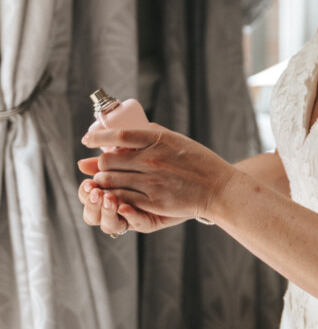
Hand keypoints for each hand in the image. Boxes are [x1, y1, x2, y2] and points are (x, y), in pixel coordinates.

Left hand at [79, 124, 230, 223]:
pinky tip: (115, 195)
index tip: (87, 139)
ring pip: (111, 180)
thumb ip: (154, 133)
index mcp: (158, 140)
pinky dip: (114, 196)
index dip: (97, 136)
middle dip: (100, 164)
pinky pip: (122, 198)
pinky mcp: (153, 201)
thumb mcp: (178, 139)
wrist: (219, 189)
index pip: (118, 135)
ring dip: (103, 181)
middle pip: (108, 160)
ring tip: (105, 181)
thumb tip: (135, 128)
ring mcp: (151, 181)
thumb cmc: (200, 163)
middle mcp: (151, 159)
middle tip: (101, 166)